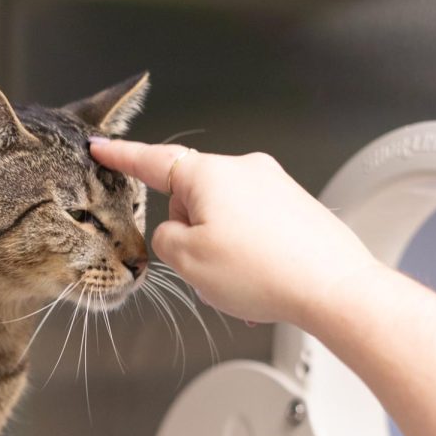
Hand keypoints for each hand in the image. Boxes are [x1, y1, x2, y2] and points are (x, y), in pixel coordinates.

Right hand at [89, 138, 380, 325]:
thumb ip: (164, 239)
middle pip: (190, 199)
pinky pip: (251, 229)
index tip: (101, 147)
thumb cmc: (266, 272)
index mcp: (210, 174)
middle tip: (203, 268)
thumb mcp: (188, 261)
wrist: (334, 288)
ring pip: (221, 218)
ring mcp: (273, 186)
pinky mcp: (293, 207)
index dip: (121, 156)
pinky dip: (246, 256)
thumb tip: (175, 232)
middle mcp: (244, 170)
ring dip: (218, 250)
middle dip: (189, 234)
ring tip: (238, 280)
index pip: (153, 161)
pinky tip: (259, 281)